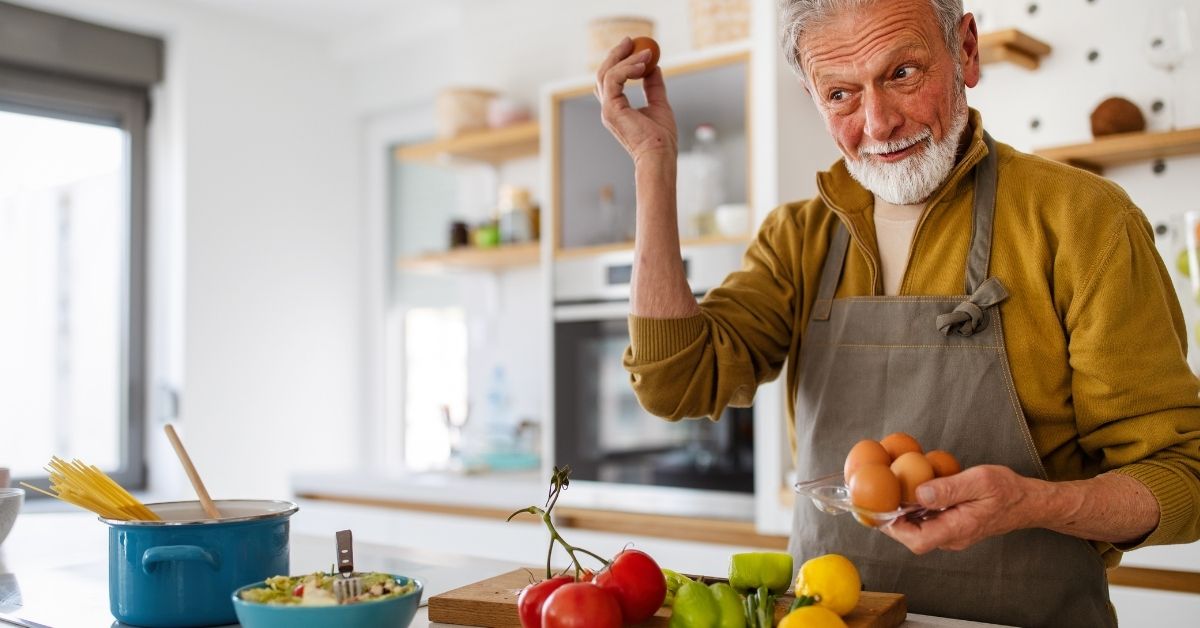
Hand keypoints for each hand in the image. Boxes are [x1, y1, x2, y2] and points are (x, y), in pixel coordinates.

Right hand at [595, 37, 677, 164]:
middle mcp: (608, 108)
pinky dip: (628, 68)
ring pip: (607, 73)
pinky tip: (643, 65)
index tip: (633, 47)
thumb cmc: (661, 138)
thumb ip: (654, 86)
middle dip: (616, 54)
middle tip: (631, 40)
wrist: (660, 154)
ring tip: (646, 53)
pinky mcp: (611, 109)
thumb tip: (654, 67)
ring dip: (626, 59)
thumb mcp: (659, 104)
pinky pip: (614, 78)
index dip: (618, 61)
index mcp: (616, 108)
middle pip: (603, 73)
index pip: (610, 80)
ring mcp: (607, 109)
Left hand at [881, 465, 1042, 553]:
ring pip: (917, 530)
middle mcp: (952, 537)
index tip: (879, 511)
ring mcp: (951, 535)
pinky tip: (907, 492)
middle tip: (874, 498)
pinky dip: (913, 510)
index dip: (894, 529)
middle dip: (891, 520)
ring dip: (900, 514)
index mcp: (958, 529)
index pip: (918, 540)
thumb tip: (918, 493)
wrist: (1026, 502)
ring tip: (885, 493)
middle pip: (912, 537)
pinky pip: (926, 523)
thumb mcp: (979, 481)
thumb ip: (949, 488)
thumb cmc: (1007, 490)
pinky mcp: (952, 527)